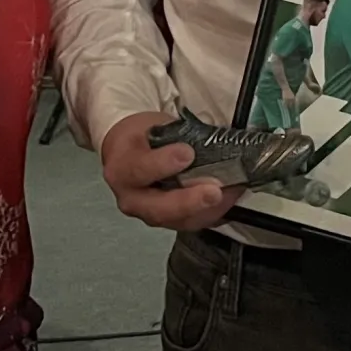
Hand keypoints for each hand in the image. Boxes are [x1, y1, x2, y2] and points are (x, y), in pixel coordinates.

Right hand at [101, 111, 238, 231]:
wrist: (126, 155)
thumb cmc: (140, 139)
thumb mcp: (151, 127)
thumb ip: (174, 137)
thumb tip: (207, 142)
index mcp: (122, 169)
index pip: (140, 170)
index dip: (163, 163)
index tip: (187, 154)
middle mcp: (132, 198)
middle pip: (159, 209)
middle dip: (189, 202)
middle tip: (213, 191)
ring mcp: (148, 214)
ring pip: (178, 221)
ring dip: (207, 210)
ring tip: (229, 194)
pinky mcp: (166, 222)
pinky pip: (191, 223)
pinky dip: (212, 212)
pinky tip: (228, 198)